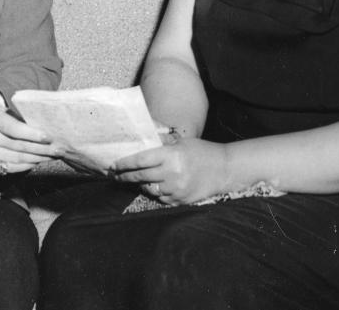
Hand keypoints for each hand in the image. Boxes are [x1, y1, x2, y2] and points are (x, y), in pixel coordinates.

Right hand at [0, 102, 54, 172]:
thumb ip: (11, 117)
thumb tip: (36, 126)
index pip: (15, 130)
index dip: (33, 134)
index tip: (49, 136)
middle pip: (20, 146)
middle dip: (43, 149)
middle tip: (60, 148)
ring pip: (18, 158)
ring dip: (39, 158)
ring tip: (54, 155)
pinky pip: (11, 167)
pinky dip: (26, 165)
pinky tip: (37, 161)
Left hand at [110, 137, 229, 205]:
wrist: (225, 169)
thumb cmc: (201, 151)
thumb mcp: (181, 141)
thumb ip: (161, 141)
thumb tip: (141, 139)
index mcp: (170, 155)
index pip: (140, 160)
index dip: (124, 163)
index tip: (114, 165)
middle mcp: (171, 173)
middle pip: (140, 176)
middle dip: (125, 176)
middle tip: (115, 176)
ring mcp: (176, 189)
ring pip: (149, 189)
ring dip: (141, 185)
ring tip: (135, 180)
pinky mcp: (181, 200)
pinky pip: (161, 199)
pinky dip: (156, 193)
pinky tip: (154, 187)